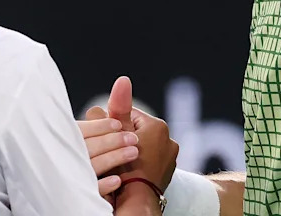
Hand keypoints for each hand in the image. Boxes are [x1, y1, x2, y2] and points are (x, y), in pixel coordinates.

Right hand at [89, 77, 179, 213]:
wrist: (138, 201)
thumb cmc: (125, 167)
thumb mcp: (118, 134)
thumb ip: (118, 107)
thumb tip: (123, 79)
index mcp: (158, 126)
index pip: (127, 116)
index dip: (114, 127)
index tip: (109, 140)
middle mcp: (169, 139)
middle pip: (136, 131)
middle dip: (124, 138)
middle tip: (115, 153)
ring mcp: (170, 157)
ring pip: (143, 146)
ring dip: (132, 151)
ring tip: (122, 164)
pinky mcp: (168, 171)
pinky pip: (151, 160)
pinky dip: (141, 163)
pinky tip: (132, 172)